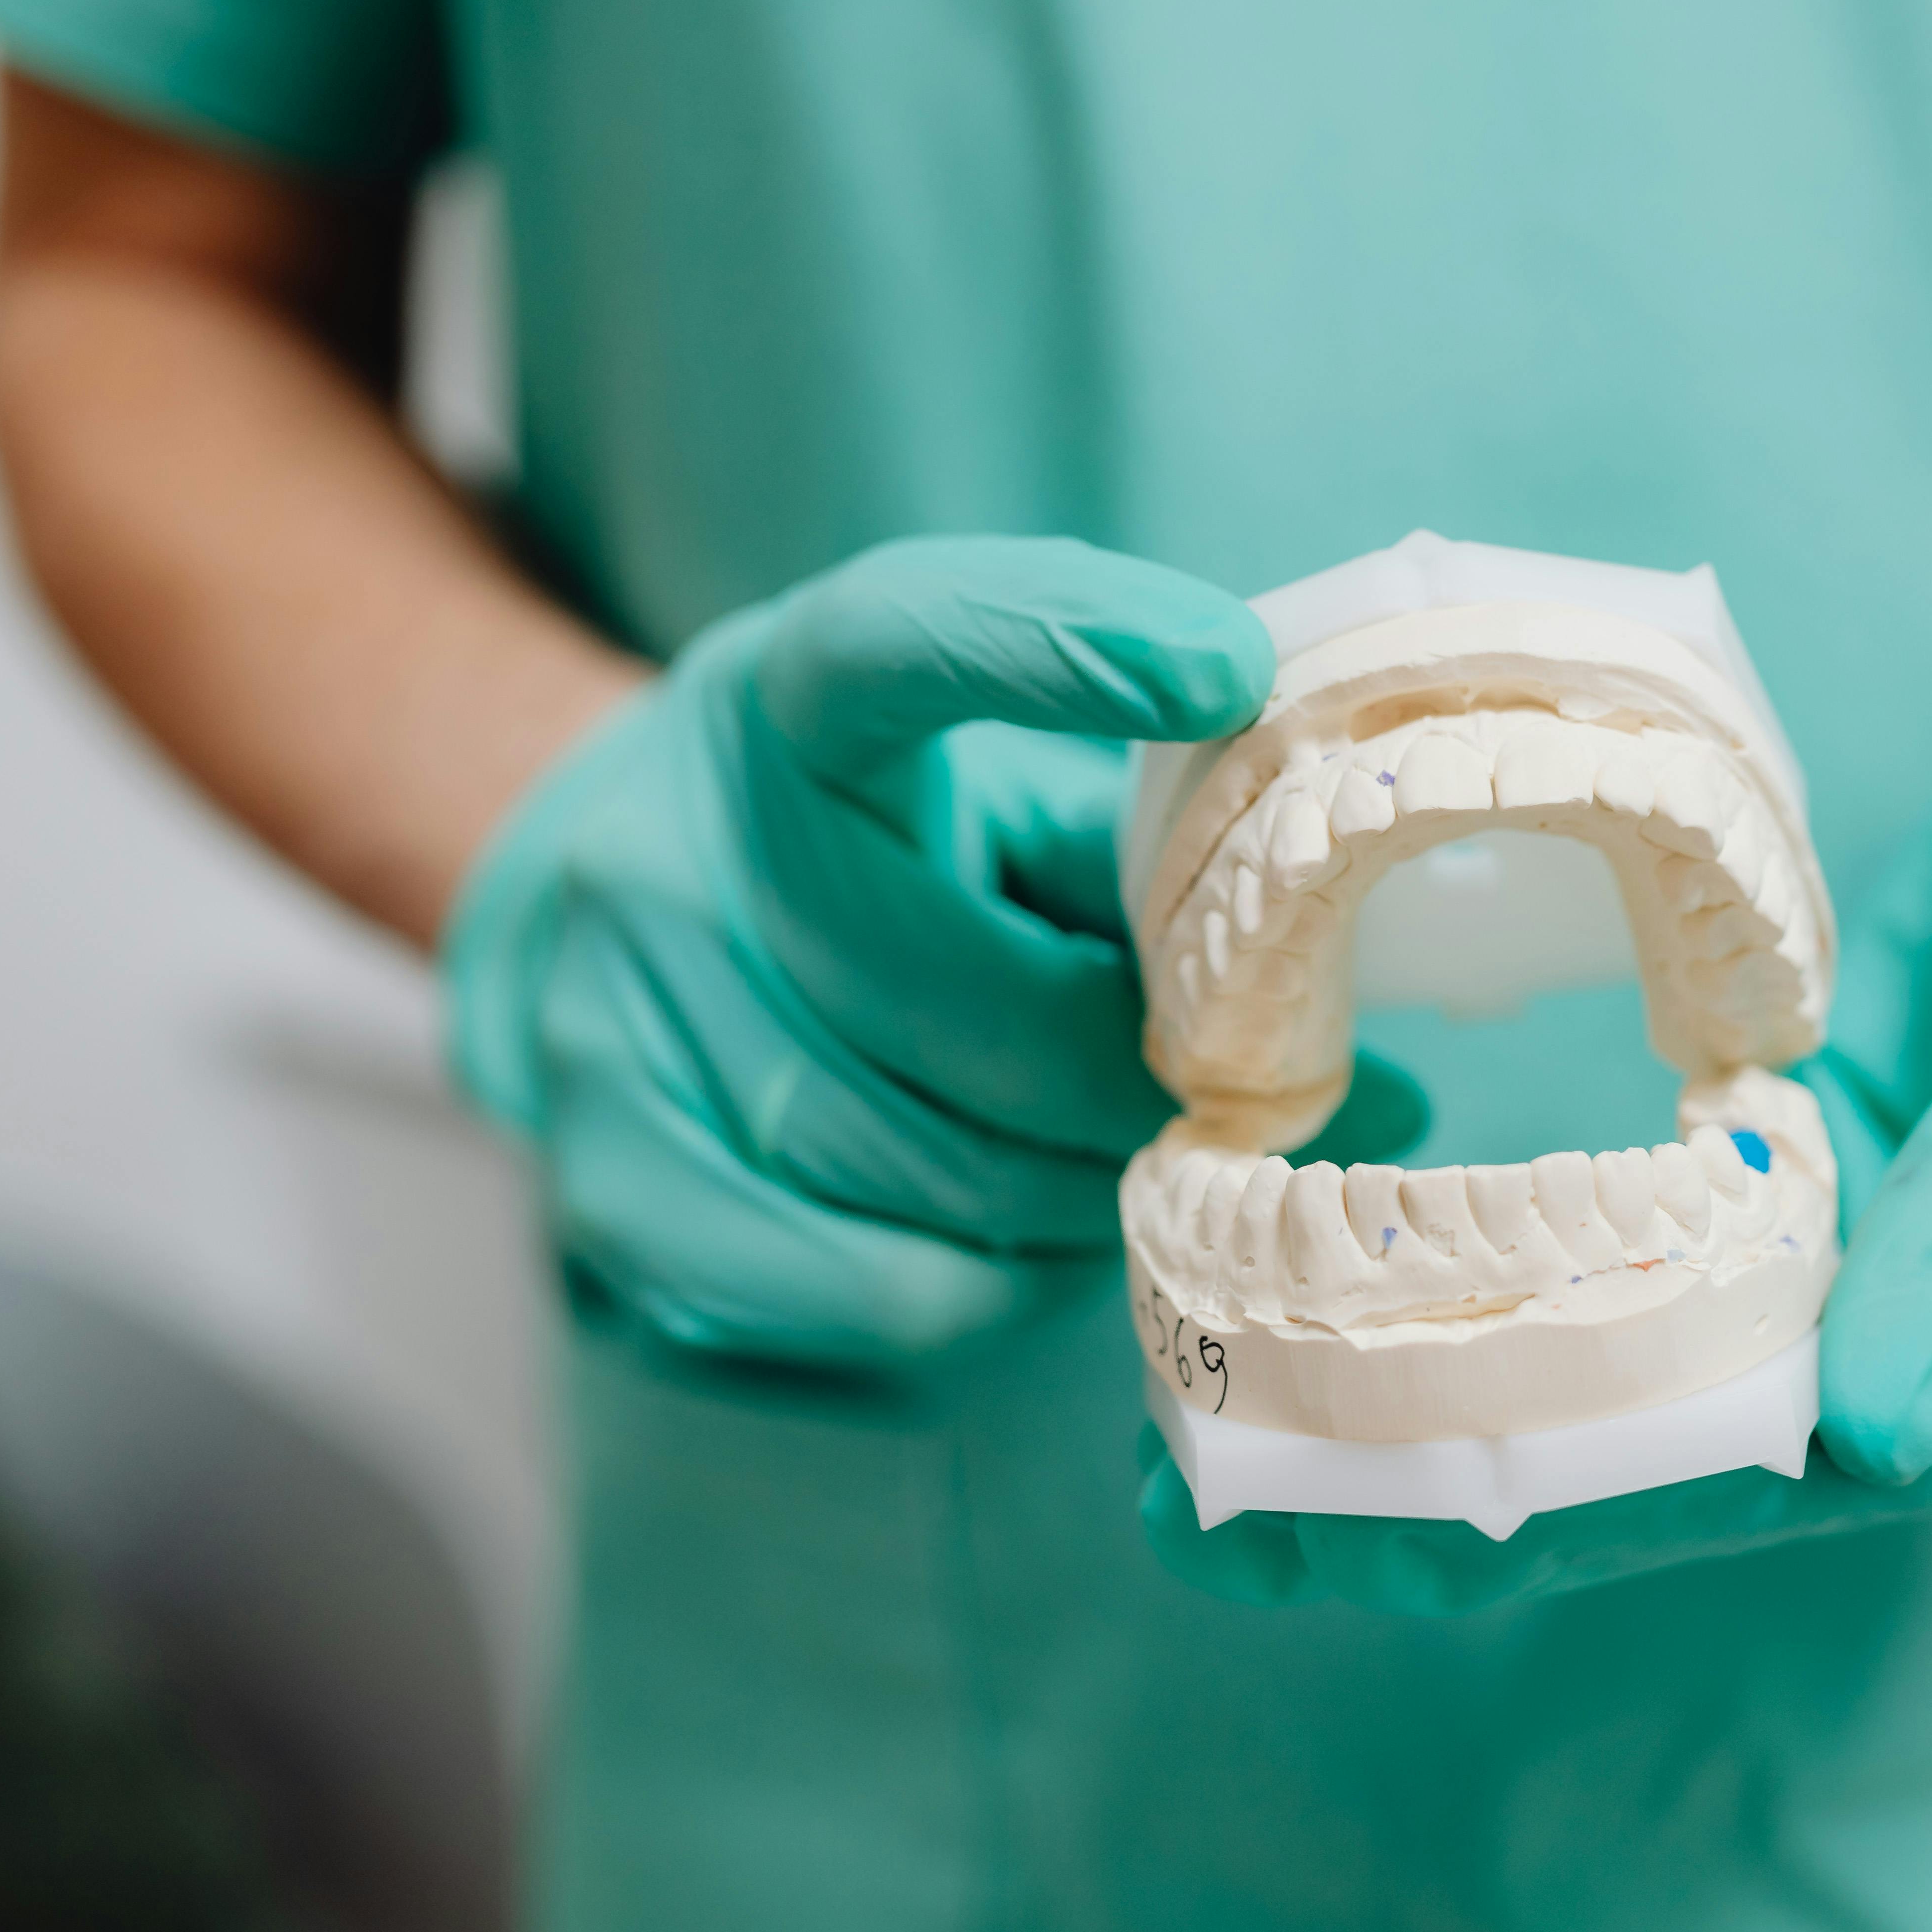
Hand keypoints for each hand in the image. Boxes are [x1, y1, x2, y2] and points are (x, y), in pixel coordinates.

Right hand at [443, 536, 1418, 1373]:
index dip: (1063, 644)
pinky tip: (1030, 1255)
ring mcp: (619, 1024)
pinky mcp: (613, 1185)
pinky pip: (866, 1287)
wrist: (582, 916)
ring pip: (940, 1170)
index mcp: (787, 703)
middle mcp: (677, 851)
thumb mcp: (969, 775)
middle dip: (1153, 1083)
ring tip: (1144, 1180)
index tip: (1226, 667)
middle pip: (983, 1005)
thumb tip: (1349, 971)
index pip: (907, 638)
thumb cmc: (858, 846)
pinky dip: (988, 1293)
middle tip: (1267, 1110)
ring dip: (1085, 1197)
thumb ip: (1125, 830)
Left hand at [1142, 501, 1931, 1608]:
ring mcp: (1873, 1286)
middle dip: (1440, 1505)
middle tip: (1198, 1507)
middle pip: (1669, 1478)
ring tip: (1204, 1437)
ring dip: (1432, 1420)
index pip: (1776, 1481)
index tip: (1346, 1510)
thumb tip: (1887, 1433)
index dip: (1558, 1507)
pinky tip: (1336, 1298)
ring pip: (1629, 1399)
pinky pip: (1638, 1286)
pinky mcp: (1817, 1198)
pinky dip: (1496, 1305)